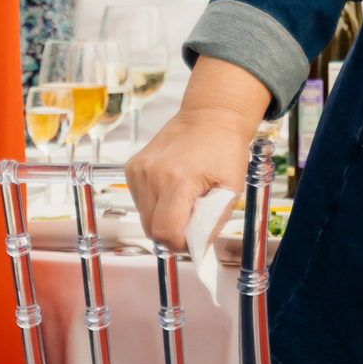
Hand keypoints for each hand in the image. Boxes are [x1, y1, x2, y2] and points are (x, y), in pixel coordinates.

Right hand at [127, 56, 266, 246]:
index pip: (165, 232)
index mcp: (177, 179)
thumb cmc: (224, 148)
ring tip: (185, 200)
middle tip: (193, 220)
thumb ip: (212, 222)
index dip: (180, 243)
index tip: (194, 239)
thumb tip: (197, 247)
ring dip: (163, 218)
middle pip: (151, 229)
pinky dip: (156, 204)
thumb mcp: (230, 189)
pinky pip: (140, 201)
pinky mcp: (132, 167)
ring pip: (144, 217)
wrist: (209, 116)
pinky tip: (173, 190)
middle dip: (172, 233)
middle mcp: (151, 174)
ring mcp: (138, 170)